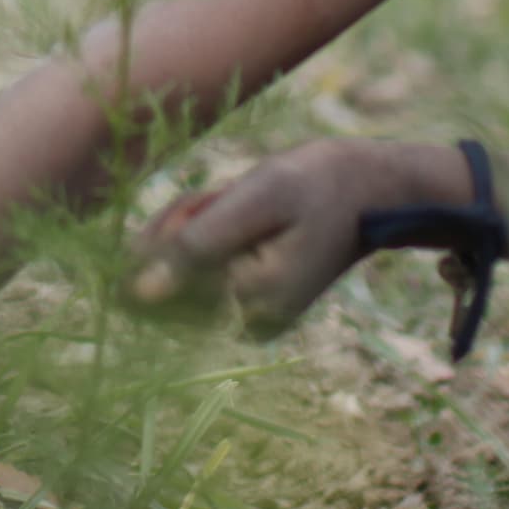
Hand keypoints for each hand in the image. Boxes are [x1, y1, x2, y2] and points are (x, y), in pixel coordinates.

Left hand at [128, 138, 446, 337]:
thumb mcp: (255, 199)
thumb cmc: (316, 184)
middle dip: (182, 226)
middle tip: (225, 196)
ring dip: (193, 225)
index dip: (169, 231)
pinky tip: (236, 213)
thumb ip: (196, 245)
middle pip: (165, 279)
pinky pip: (198, 273)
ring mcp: (249, 320)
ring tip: (235, 201)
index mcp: (249, 303)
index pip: (158, 280)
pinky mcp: (250, 308)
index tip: (207, 202)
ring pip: (176, 272)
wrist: (371, 190)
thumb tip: (137, 295)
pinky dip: (206, 234)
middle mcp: (247, 325)